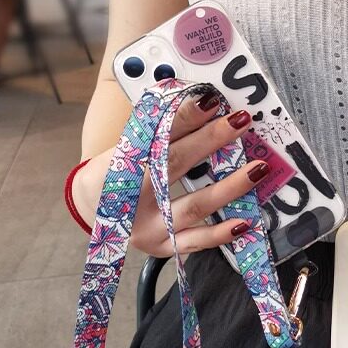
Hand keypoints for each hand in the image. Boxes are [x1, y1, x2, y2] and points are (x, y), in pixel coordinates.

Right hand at [72, 89, 268, 256]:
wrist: (90, 210)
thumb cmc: (120, 170)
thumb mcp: (132, 145)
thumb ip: (164, 128)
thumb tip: (206, 101)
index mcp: (122, 161)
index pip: (157, 134)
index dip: (185, 117)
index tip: (212, 100)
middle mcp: (132, 195)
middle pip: (176, 163)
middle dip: (211, 140)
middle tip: (241, 121)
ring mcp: (146, 225)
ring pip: (193, 205)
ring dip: (229, 187)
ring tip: (258, 169)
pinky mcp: (159, 247)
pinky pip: (194, 242)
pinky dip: (220, 233)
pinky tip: (245, 222)